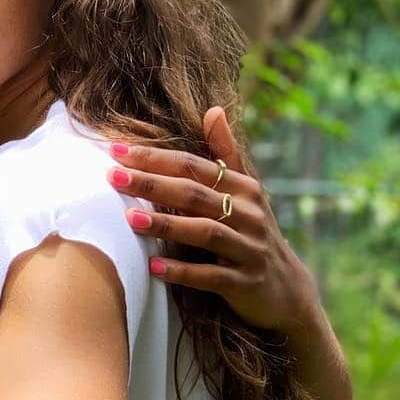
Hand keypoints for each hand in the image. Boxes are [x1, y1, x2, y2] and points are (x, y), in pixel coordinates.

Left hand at [108, 106, 320, 333]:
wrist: (286, 290)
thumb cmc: (252, 232)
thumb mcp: (246, 192)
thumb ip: (227, 153)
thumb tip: (214, 109)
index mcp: (244, 188)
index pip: (194, 166)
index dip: (155, 157)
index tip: (115, 150)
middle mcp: (249, 215)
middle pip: (195, 194)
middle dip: (152, 184)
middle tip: (113, 177)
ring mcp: (249, 249)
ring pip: (205, 233)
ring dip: (167, 226)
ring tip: (129, 220)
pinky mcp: (245, 283)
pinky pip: (211, 277)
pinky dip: (183, 272)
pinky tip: (153, 268)